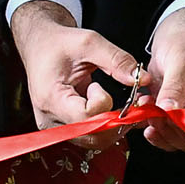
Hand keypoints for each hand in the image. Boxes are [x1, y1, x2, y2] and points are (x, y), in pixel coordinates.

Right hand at [9, 1, 140, 128]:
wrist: (40, 47)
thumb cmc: (59, 44)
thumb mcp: (90, 42)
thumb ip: (117, 60)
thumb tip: (144, 79)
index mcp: (51, 97)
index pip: (87, 116)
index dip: (103, 103)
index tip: (98, 85)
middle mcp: (50, 118)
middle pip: (93, 136)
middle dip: (116, 120)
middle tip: (122, 99)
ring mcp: (55, 127)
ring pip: (94, 141)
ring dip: (113, 125)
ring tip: (112, 101)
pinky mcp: (63, 129)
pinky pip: (90, 137)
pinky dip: (106, 126)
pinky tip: (107, 108)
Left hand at [142, 8, 184, 153]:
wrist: (178, 39)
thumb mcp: (182, 59)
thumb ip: (176, 87)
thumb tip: (169, 111)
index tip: (177, 119)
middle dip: (181, 132)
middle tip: (158, 116)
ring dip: (167, 134)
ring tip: (150, 114)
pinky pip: (178, 140)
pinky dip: (161, 137)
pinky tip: (149, 125)